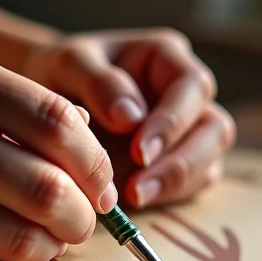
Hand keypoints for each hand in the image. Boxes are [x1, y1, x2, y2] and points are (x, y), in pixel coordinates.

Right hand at [0, 47, 115, 260]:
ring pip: (23, 236)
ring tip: (51, 238)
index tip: (102, 185)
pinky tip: (6, 247)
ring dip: (54, 244)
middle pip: (49, 186)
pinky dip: (11, 260)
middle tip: (85, 221)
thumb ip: (23, 112)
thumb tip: (96, 157)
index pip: (59, 122)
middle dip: (85, 215)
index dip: (96, 162)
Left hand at [22, 29, 235, 207]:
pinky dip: (169, 196)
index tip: (139, 152)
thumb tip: (131, 117)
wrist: (46, 102)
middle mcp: (186, 94)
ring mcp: (188, 130)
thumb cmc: (61, 73)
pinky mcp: (179, 162)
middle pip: (215, 129)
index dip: (172, 122)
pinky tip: (135, 202)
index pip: (192, 87)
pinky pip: (193, 184)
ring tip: (133, 198)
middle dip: (181, 163)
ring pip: (209, 160)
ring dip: (175, 184)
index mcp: (167, 58)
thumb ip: (100, 83)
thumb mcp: (70, 65)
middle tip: (137, 189)